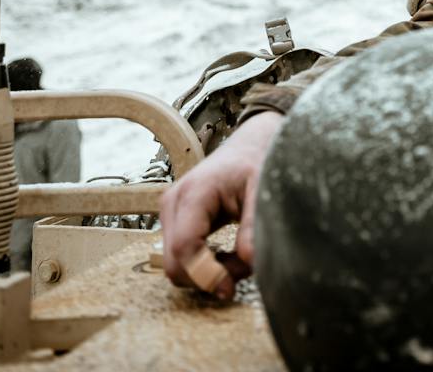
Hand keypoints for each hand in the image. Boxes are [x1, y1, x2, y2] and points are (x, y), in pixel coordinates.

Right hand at [159, 110, 283, 297]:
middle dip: (206, 276)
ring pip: (175, 263)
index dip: (205, 275)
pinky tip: (227, 255)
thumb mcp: (263, 191)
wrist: (249, 144)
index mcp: (194, 193)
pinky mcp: (175, 220)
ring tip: (238, 259)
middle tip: (242, 269)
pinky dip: (203, 264)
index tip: (230, 289)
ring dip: (206, 272)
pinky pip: (180, 256)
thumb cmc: (257, 162)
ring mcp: (170, 212)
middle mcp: (173, 202)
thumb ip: (255, 226)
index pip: (184, 248)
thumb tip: (249, 262)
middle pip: (174, 263)